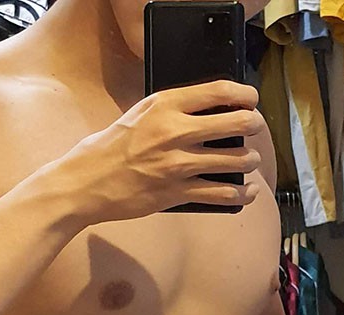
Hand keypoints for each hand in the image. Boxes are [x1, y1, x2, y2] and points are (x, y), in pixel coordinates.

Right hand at [52, 80, 265, 222]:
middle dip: (253, 125)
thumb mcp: (139, 114)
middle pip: (235, 123)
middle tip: (256, 128)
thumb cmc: (110, 148)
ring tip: (250, 161)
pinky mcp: (177, 192)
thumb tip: (204, 111)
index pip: (218, 91)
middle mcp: (176, 131)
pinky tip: (247, 192)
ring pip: (233, 160)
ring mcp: (178, 164)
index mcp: (166, 105)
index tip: (252, 99)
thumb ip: (170, 110)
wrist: (87, 183)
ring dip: (249, 161)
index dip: (244, 94)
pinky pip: (220, 193)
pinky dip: (240, 194)